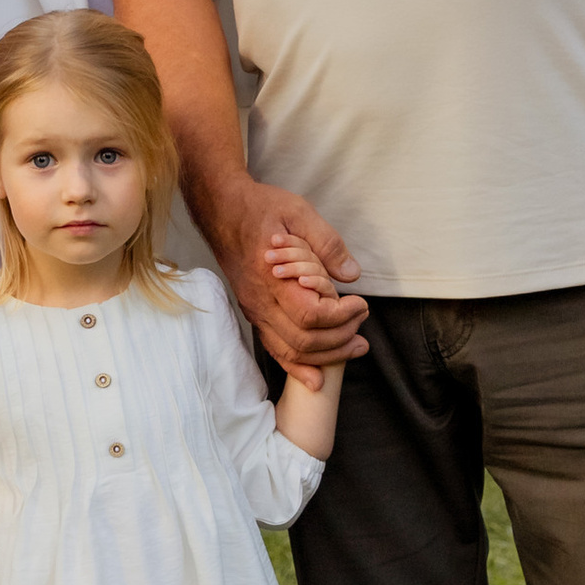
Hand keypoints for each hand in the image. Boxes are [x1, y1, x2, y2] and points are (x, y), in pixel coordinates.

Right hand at [209, 176, 365, 382]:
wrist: (221, 209)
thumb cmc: (260, 207)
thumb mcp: (298, 212)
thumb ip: (326, 243)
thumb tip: (352, 275)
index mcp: (271, 276)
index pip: (311, 315)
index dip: (341, 317)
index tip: (361, 304)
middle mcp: (259, 300)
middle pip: (303, 339)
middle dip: (340, 339)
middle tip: (363, 325)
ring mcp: (254, 310)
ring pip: (290, 350)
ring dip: (326, 356)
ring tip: (355, 347)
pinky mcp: (253, 313)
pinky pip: (273, 348)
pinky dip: (296, 367)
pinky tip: (316, 377)